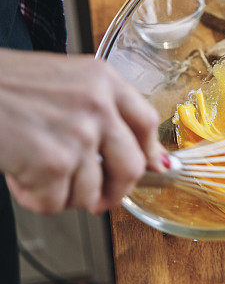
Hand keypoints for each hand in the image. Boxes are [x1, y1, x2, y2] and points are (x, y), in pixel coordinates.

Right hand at [0, 51, 166, 214]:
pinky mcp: (53, 162)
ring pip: (90, 194)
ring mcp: (78, 133)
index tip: (151, 168)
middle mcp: (98, 104)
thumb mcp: (65, 81)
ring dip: (63, 195)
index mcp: (103, 80)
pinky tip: (18, 175)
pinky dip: (33, 199)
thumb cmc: (5, 85)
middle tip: (98, 197)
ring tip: (37, 173)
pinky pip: (55, 204)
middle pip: (132, 167)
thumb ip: (103, 109)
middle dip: (115, 191)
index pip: (147, 122)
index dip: (150, 152)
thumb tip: (144, 156)